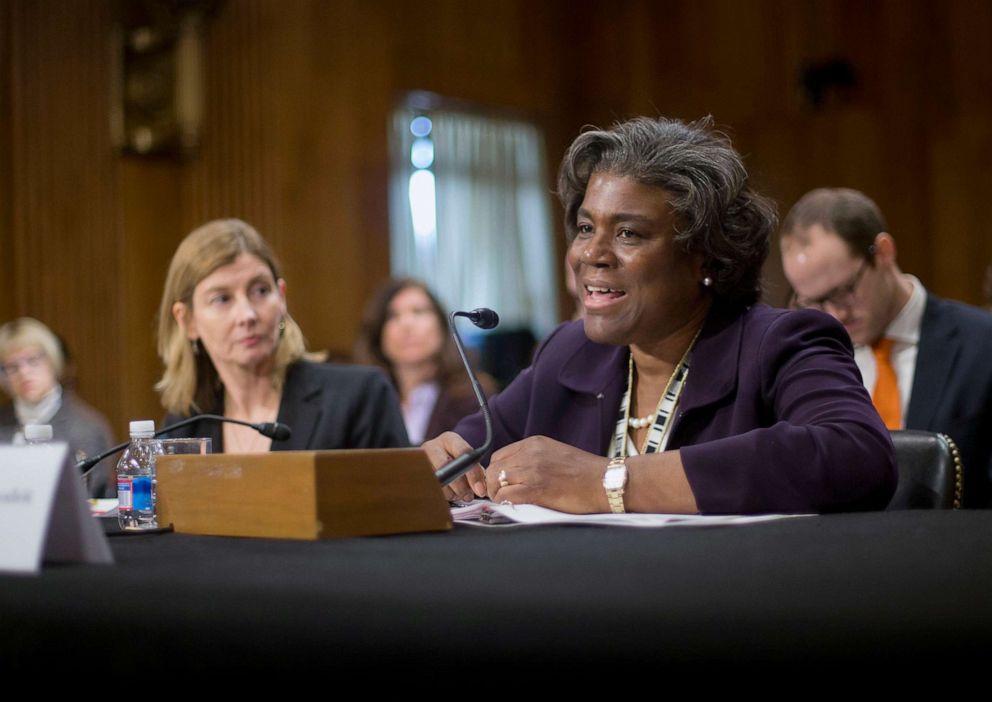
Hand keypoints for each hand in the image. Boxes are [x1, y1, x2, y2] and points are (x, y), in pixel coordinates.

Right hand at [422, 431, 486, 501]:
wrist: (437, 459)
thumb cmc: (457, 460)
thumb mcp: (468, 460)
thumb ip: (477, 472)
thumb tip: (479, 489)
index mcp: (449, 439)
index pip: (463, 452)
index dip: (473, 473)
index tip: (479, 489)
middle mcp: (432, 446)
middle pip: (445, 466)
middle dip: (459, 486)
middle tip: (467, 495)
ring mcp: (420, 460)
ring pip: (436, 480)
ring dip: (451, 493)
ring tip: (457, 494)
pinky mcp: (415, 474)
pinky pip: (429, 489)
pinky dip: (441, 496)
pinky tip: (447, 494)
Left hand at [486, 436, 608, 512]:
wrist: (606, 482)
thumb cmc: (586, 473)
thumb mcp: (555, 454)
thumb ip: (534, 459)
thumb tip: (515, 474)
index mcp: (534, 443)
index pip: (500, 455)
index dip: (496, 472)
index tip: (501, 484)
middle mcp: (530, 453)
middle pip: (494, 468)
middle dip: (492, 484)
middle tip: (500, 496)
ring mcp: (532, 470)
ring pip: (495, 481)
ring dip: (497, 494)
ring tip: (507, 502)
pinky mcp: (535, 489)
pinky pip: (505, 496)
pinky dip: (504, 502)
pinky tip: (513, 506)